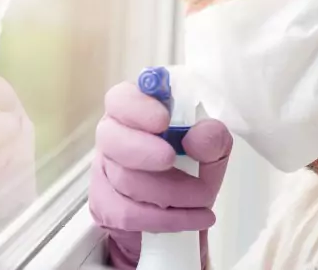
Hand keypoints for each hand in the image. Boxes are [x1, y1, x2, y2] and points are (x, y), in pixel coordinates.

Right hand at [89, 82, 232, 268]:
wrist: (181, 209)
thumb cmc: (193, 164)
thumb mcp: (212, 148)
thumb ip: (212, 137)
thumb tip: (198, 137)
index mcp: (135, 111)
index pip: (121, 99)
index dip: (137, 107)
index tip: (163, 120)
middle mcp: (113, 136)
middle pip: (110, 138)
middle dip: (142, 150)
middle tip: (170, 159)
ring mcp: (105, 171)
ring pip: (124, 179)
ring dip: (170, 191)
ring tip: (203, 196)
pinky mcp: (105, 204)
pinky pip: (128, 213)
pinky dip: (167, 218)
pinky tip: (195, 217)